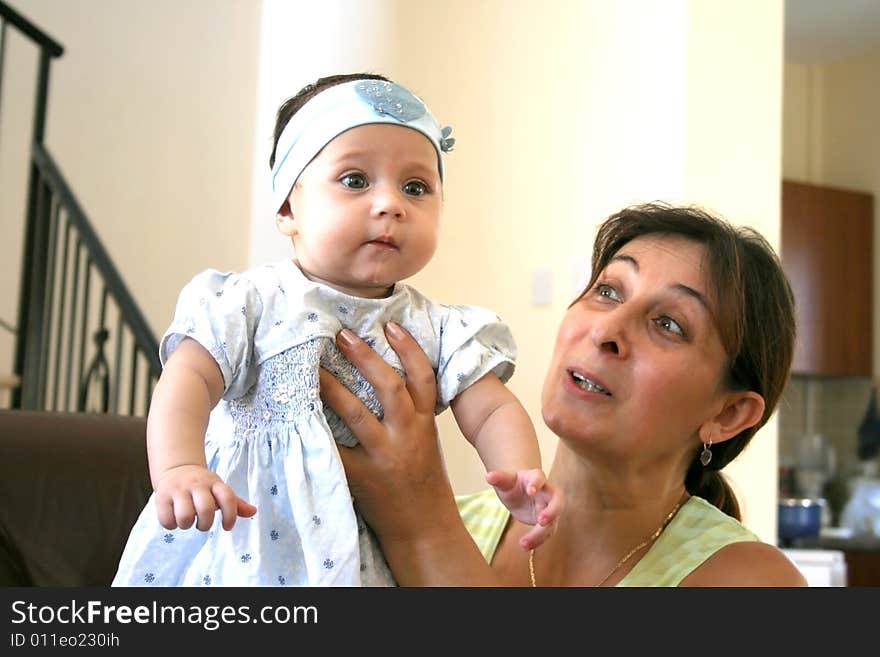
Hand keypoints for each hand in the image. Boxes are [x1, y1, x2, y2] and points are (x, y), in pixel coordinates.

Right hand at [153, 464, 256, 531]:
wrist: (177, 468)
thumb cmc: (203, 485)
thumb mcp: (219, 489)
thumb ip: (235, 503)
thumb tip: (254, 511)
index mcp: (214, 483)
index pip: (228, 498)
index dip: (231, 515)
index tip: (227, 527)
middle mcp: (197, 484)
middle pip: (206, 509)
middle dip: (206, 524)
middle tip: (202, 524)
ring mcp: (178, 489)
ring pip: (185, 516)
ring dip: (187, 525)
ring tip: (188, 521)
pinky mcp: (161, 496)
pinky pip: (166, 519)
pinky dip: (171, 525)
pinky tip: (174, 520)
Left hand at [318, 323, 457, 544]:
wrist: (424, 527)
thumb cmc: (422, 481)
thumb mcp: (425, 441)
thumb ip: (408, 413)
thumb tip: (380, 377)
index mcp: (424, 423)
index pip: (423, 377)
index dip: (408, 348)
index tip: (390, 325)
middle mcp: (407, 435)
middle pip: (388, 386)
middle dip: (365, 357)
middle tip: (342, 335)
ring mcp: (384, 456)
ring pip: (357, 413)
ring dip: (332, 387)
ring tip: (313, 366)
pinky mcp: (361, 477)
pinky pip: (334, 448)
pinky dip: (316, 431)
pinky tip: (297, 413)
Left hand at [486, 468, 563, 549]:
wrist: (520, 494)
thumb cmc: (514, 485)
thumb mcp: (506, 482)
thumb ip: (499, 479)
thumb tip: (488, 476)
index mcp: (536, 478)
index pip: (539, 478)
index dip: (536, 484)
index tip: (530, 491)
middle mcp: (548, 493)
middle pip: (558, 500)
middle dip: (552, 510)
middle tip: (542, 520)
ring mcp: (550, 508)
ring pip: (552, 521)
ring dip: (541, 533)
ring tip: (524, 543)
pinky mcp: (548, 522)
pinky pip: (546, 533)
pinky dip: (537, 540)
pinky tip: (525, 546)